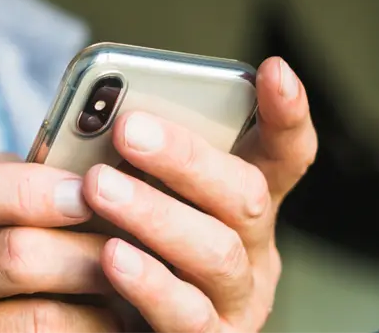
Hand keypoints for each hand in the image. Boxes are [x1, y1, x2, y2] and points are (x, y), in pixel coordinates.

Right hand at [0, 157, 120, 331]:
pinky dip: (89, 332)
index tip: (85, 189)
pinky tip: (108, 319)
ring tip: (132, 283)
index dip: (24, 188)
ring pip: (40, 321)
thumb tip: (96, 169)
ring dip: (101, 301)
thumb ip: (6, 184)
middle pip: (10, 257)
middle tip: (135, 239)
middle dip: (85, 246)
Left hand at [85, 57, 316, 332]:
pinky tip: (111, 255)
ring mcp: (236, 296)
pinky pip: (187, 313)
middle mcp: (251, 245)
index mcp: (240, 198)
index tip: (272, 70)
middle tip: (128, 129)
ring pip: (216, 252)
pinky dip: (150, 282)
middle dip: (186, 159)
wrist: (108, 316)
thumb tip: (93, 112)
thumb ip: (130, 156)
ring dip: (155, 214)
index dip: (285, 115)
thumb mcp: (131, 187)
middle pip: (244, 195)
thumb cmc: (120, 236)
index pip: (282, 152)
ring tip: (99, 186)